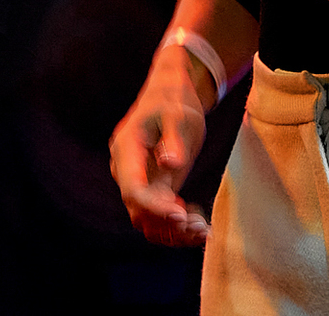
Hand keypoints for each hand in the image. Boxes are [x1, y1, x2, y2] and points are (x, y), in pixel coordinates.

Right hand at [110, 44, 213, 245]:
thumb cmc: (173, 101)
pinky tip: (200, 223)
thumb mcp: (178, 115)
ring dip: (173, 232)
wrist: (169, 96)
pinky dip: (176, 228)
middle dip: (167, 224)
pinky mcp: (152, 189)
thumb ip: (174, 139)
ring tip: (203, 229)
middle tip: (200, 226)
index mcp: (126, 148)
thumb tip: (169, 164)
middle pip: (137, 210)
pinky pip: (157, 218)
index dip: (154, 207)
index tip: (181, 214)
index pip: (133, 188)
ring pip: (146, 221)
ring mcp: (138, 182)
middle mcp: (126, 170)